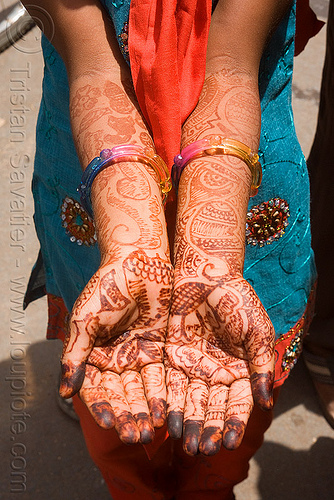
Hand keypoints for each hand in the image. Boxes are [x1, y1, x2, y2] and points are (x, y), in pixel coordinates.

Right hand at [60, 248, 172, 444]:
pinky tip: (166, 411)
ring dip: (145, 410)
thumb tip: (65, 392)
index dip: (102, 405)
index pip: (96, 387)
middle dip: (127, 415)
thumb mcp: (84, 320)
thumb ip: (75, 355)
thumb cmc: (106, 286)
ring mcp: (138, 354)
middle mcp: (116, 358)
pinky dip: (162, 393)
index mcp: (93, 354)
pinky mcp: (160, 348)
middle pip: (121, 394)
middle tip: (135, 436)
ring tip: (151, 431)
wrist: (138, 262)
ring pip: (141, 389)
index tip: (109, 422)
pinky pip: (161, 375)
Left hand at [165, 271, 274, 455]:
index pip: (238, 403)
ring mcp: (195, 366)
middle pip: (213, 407)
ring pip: (191, 401)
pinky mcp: (173, 357)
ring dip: (189, 423)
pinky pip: (171, 385)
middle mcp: (218, 373)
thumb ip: (260, 366)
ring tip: (186, 445)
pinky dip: (170, 403)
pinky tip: (168, 422)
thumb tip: (266, 401)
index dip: (234, 423)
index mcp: (241, 369)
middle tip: (201, 451)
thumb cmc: (238, 300)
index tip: (228, 444)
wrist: (207, 274)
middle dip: (207, 429)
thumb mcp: (257, 331)